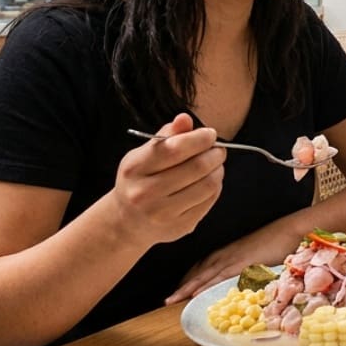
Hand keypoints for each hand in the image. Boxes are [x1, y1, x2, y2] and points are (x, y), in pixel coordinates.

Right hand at [110, 113, 225, 250]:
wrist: (126, 222)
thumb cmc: (140, 180)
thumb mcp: (144, 155)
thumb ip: (166, 135)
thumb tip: (185, 118)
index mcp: (135, 168)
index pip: (174, 149)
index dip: (198, 139)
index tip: (210, 134)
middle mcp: (145, 193)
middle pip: (196, 167)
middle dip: (214, 154)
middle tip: (219, 149)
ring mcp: (162, 213)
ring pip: (207, 186)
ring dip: (218, 170)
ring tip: (216, 164)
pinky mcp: (178, 227)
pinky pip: (208, 202)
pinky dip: (215, 187)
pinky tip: (211, 181)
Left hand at [168, 226, 288, 303]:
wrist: (291, 229)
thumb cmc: (279, 241)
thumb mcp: (258, 256)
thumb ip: (248, 267)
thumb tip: (246, 277)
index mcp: (229, 252)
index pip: (202, 267)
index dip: (189, 279)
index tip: (177, 291)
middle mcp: (227, 254)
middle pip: (198, 271)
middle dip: (182, 286)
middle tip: (167, 300)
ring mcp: (233, 257)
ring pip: (204, 275)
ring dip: (187, 288)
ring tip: (172, 300)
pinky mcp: (242, 262)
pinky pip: (219, 276)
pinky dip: (206, 285)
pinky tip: (195, 294)